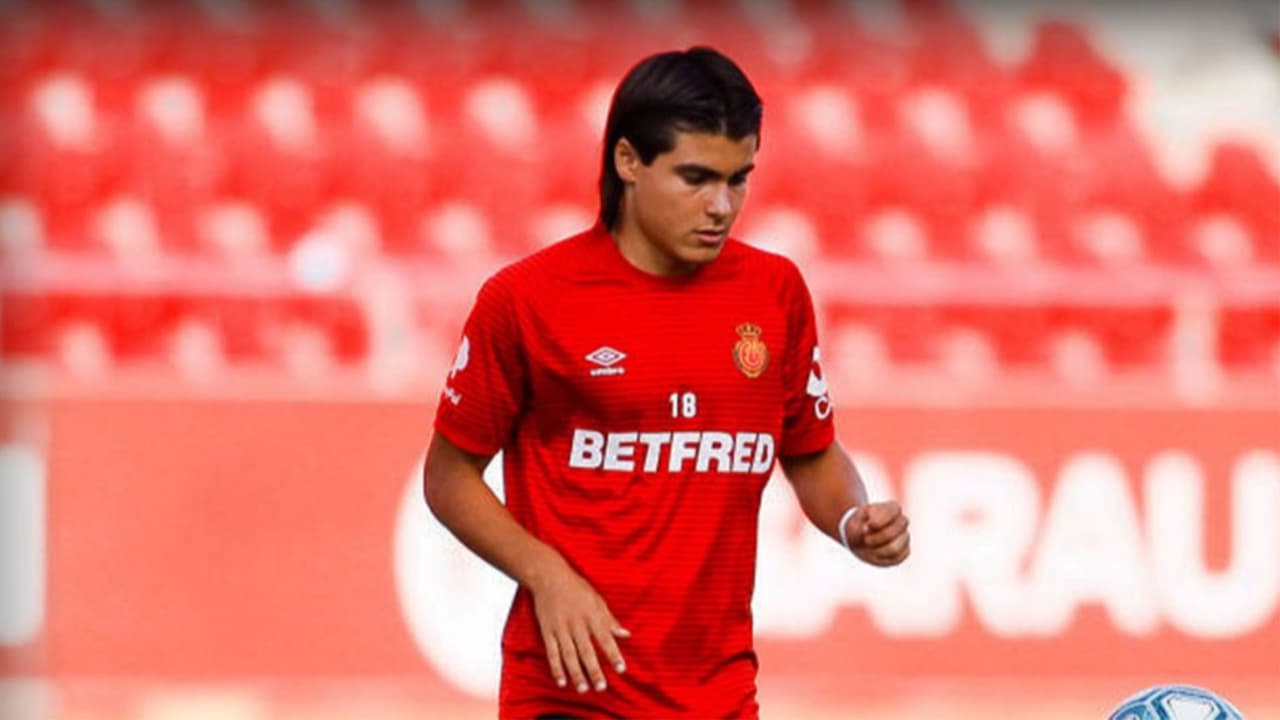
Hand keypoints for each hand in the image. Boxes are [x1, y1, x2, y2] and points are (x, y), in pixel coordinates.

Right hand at [528, 558, 629, 693]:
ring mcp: (560, 628)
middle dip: (594, 670)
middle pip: (586, 651)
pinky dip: (556, 668)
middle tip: (601, 687)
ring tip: (583, 689)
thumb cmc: (576, 587)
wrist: (549, 576)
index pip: (605, 638)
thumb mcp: (597, 600)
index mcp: (592, 615)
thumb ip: (610, 620)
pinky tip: (562, 681)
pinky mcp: (547, 631)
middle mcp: (576, 623)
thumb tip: (626, 634)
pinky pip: (552, 652)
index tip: (621, 669)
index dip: (614, 654)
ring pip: (569, 655)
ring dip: (576, 673)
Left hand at [843, 501, 909, 566]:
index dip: (879, 521)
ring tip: (869, 548)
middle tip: (866, 539)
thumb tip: (869, 522)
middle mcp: (902, 521)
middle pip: (894, 531)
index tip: (867, 526)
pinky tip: (875, 554)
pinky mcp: (904, 551)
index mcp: (893, 508)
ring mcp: (905, 536)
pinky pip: (898, 558)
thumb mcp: (855, 520)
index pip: (893, 513)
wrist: (859, 537)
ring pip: (895, 548)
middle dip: (876, 538)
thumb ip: (860, 519)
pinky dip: (883, 558)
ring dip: (878, 550)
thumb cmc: (858, 526)